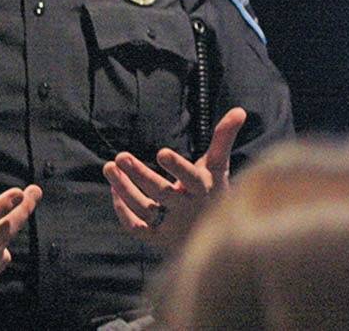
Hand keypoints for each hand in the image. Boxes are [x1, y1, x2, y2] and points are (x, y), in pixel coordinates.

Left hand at [102, 107, 245, 249]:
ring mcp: (171, 226)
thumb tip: (239, 110)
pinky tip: (114, 189)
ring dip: (124, 189)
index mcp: (203, 190)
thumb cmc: (213, 192)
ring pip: (144, 209)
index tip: (161, 153)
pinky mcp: (157, 238)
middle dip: (139, 175)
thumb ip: (223, 138)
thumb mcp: (218, 166)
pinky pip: (136, 228)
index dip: (177, 168)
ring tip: (109, 167)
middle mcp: (187, 210)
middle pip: (161, 193)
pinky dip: (123, 211)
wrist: (213, 237)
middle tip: (120, 156)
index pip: (191, 179)